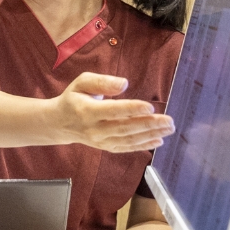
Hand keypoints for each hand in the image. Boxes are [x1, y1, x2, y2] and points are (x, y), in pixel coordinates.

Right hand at [49, 73, 172, 151]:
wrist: (60, 123)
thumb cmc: (74, 98)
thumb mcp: (82, 82)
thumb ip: (102, 82)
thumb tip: (124, 84)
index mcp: (86, 111)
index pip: (112, 111)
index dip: (131, 110)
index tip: (150, 107)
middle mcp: (93, 129)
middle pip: (124, 128)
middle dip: (148, 125)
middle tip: (169, 121)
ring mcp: (100, 141)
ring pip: (127, 140)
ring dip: (150, 135)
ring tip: (168, 129)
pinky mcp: (105, 147)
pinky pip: (126, 148)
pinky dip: (143, 146)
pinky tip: (158, 141)